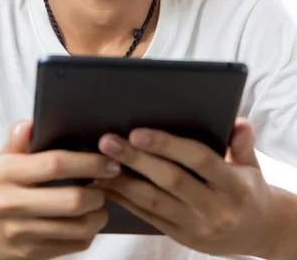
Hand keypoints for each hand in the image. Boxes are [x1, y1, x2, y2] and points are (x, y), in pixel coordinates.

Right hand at [0, 119, 120, 259]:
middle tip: (108, 182)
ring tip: (101, 202)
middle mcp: (11, 203)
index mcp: (7, 172)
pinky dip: (88, 232)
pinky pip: (71, 246)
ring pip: (76, 228)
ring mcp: (20, 232)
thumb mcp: (3, 157)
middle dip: (99, 192)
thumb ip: (19, 138)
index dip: (88, 162)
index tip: (109, 161)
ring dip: (99, 214)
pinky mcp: (28, 254)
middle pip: (71, 200)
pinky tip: (89, 219)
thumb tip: (32, 122)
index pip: (55, 164)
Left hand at [95, 118, 275, 257]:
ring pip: (154, 202)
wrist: (259, 233)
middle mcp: (216, 208)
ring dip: (123, 181)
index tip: (138, 131)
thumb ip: (243, 141)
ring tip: (99, 162)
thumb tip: (237, 121)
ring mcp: (197, 227)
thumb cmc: (249, 188)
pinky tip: (105, 185)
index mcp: (234, 185)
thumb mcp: (253, 163)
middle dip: (136, 159)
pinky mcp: (182, 237)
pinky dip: (125, 201)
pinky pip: (148, 217)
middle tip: (108, 141)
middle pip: (170, 180)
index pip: (199, 160)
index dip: (167, 145)